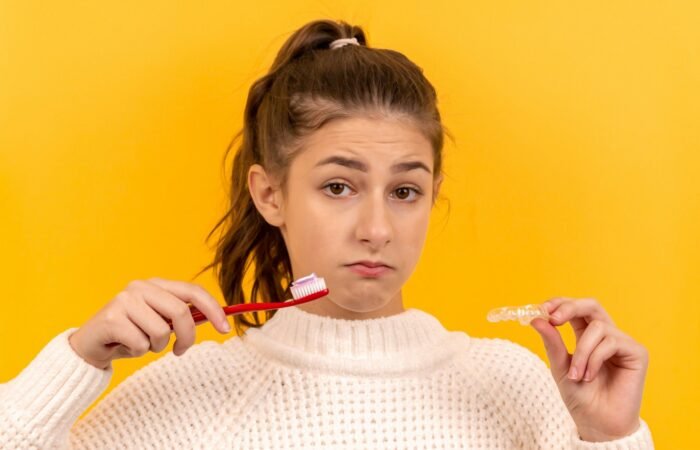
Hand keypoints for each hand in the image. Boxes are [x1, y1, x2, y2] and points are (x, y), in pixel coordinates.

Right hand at [68, 278, 230, 369]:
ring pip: (161, 331)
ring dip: (156, 346)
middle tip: (180, 351)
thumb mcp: (159, 323)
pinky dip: (138, 352)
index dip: (213, 309)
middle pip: (181, 312)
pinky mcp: (112, 318)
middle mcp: (141, 287)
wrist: (89, 346)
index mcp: (156, 285)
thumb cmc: (130, 334)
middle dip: (187, 337)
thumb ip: (181, 317)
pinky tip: (124, 345)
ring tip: (141, 343)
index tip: (226, 329)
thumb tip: (216, 319)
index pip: (193, 291)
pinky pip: (141, 344)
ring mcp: (125, 300)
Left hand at [530, 297, 648, 441]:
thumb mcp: (559, 367)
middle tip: (553, 319)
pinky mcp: (637, 352)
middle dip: (570, 308)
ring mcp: (622, 342)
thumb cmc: (580, 397)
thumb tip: (536, 319)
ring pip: (597, 327)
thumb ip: (552, 342)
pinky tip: (590, 376)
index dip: (560, 303)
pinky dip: (595, 358)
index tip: (542, 309)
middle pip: (591, 305)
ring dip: (581, 351)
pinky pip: (611, 342)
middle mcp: (606, 335)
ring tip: (576, 375)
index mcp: (586, 335)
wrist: (598, 424)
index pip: (575, 308)